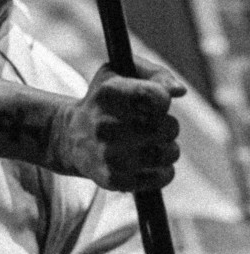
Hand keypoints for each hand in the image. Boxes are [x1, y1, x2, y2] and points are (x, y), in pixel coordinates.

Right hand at [49, 57, 185, 190]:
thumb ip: (155, 74)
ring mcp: (108, 155)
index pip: (153, 96)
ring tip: (156, 143)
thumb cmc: (106, 100)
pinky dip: (164, 170)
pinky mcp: (114, 180)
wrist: (72, 136)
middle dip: (169, 125)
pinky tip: (150, 162)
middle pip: (167, 127)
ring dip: (170, 148)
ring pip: (168, 153)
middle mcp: (105, 124)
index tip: (158, 101)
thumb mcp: (120, 74)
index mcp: (107, 93)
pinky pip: (161, 176)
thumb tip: (179, 90)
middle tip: (156, 124)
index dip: (163, 99)